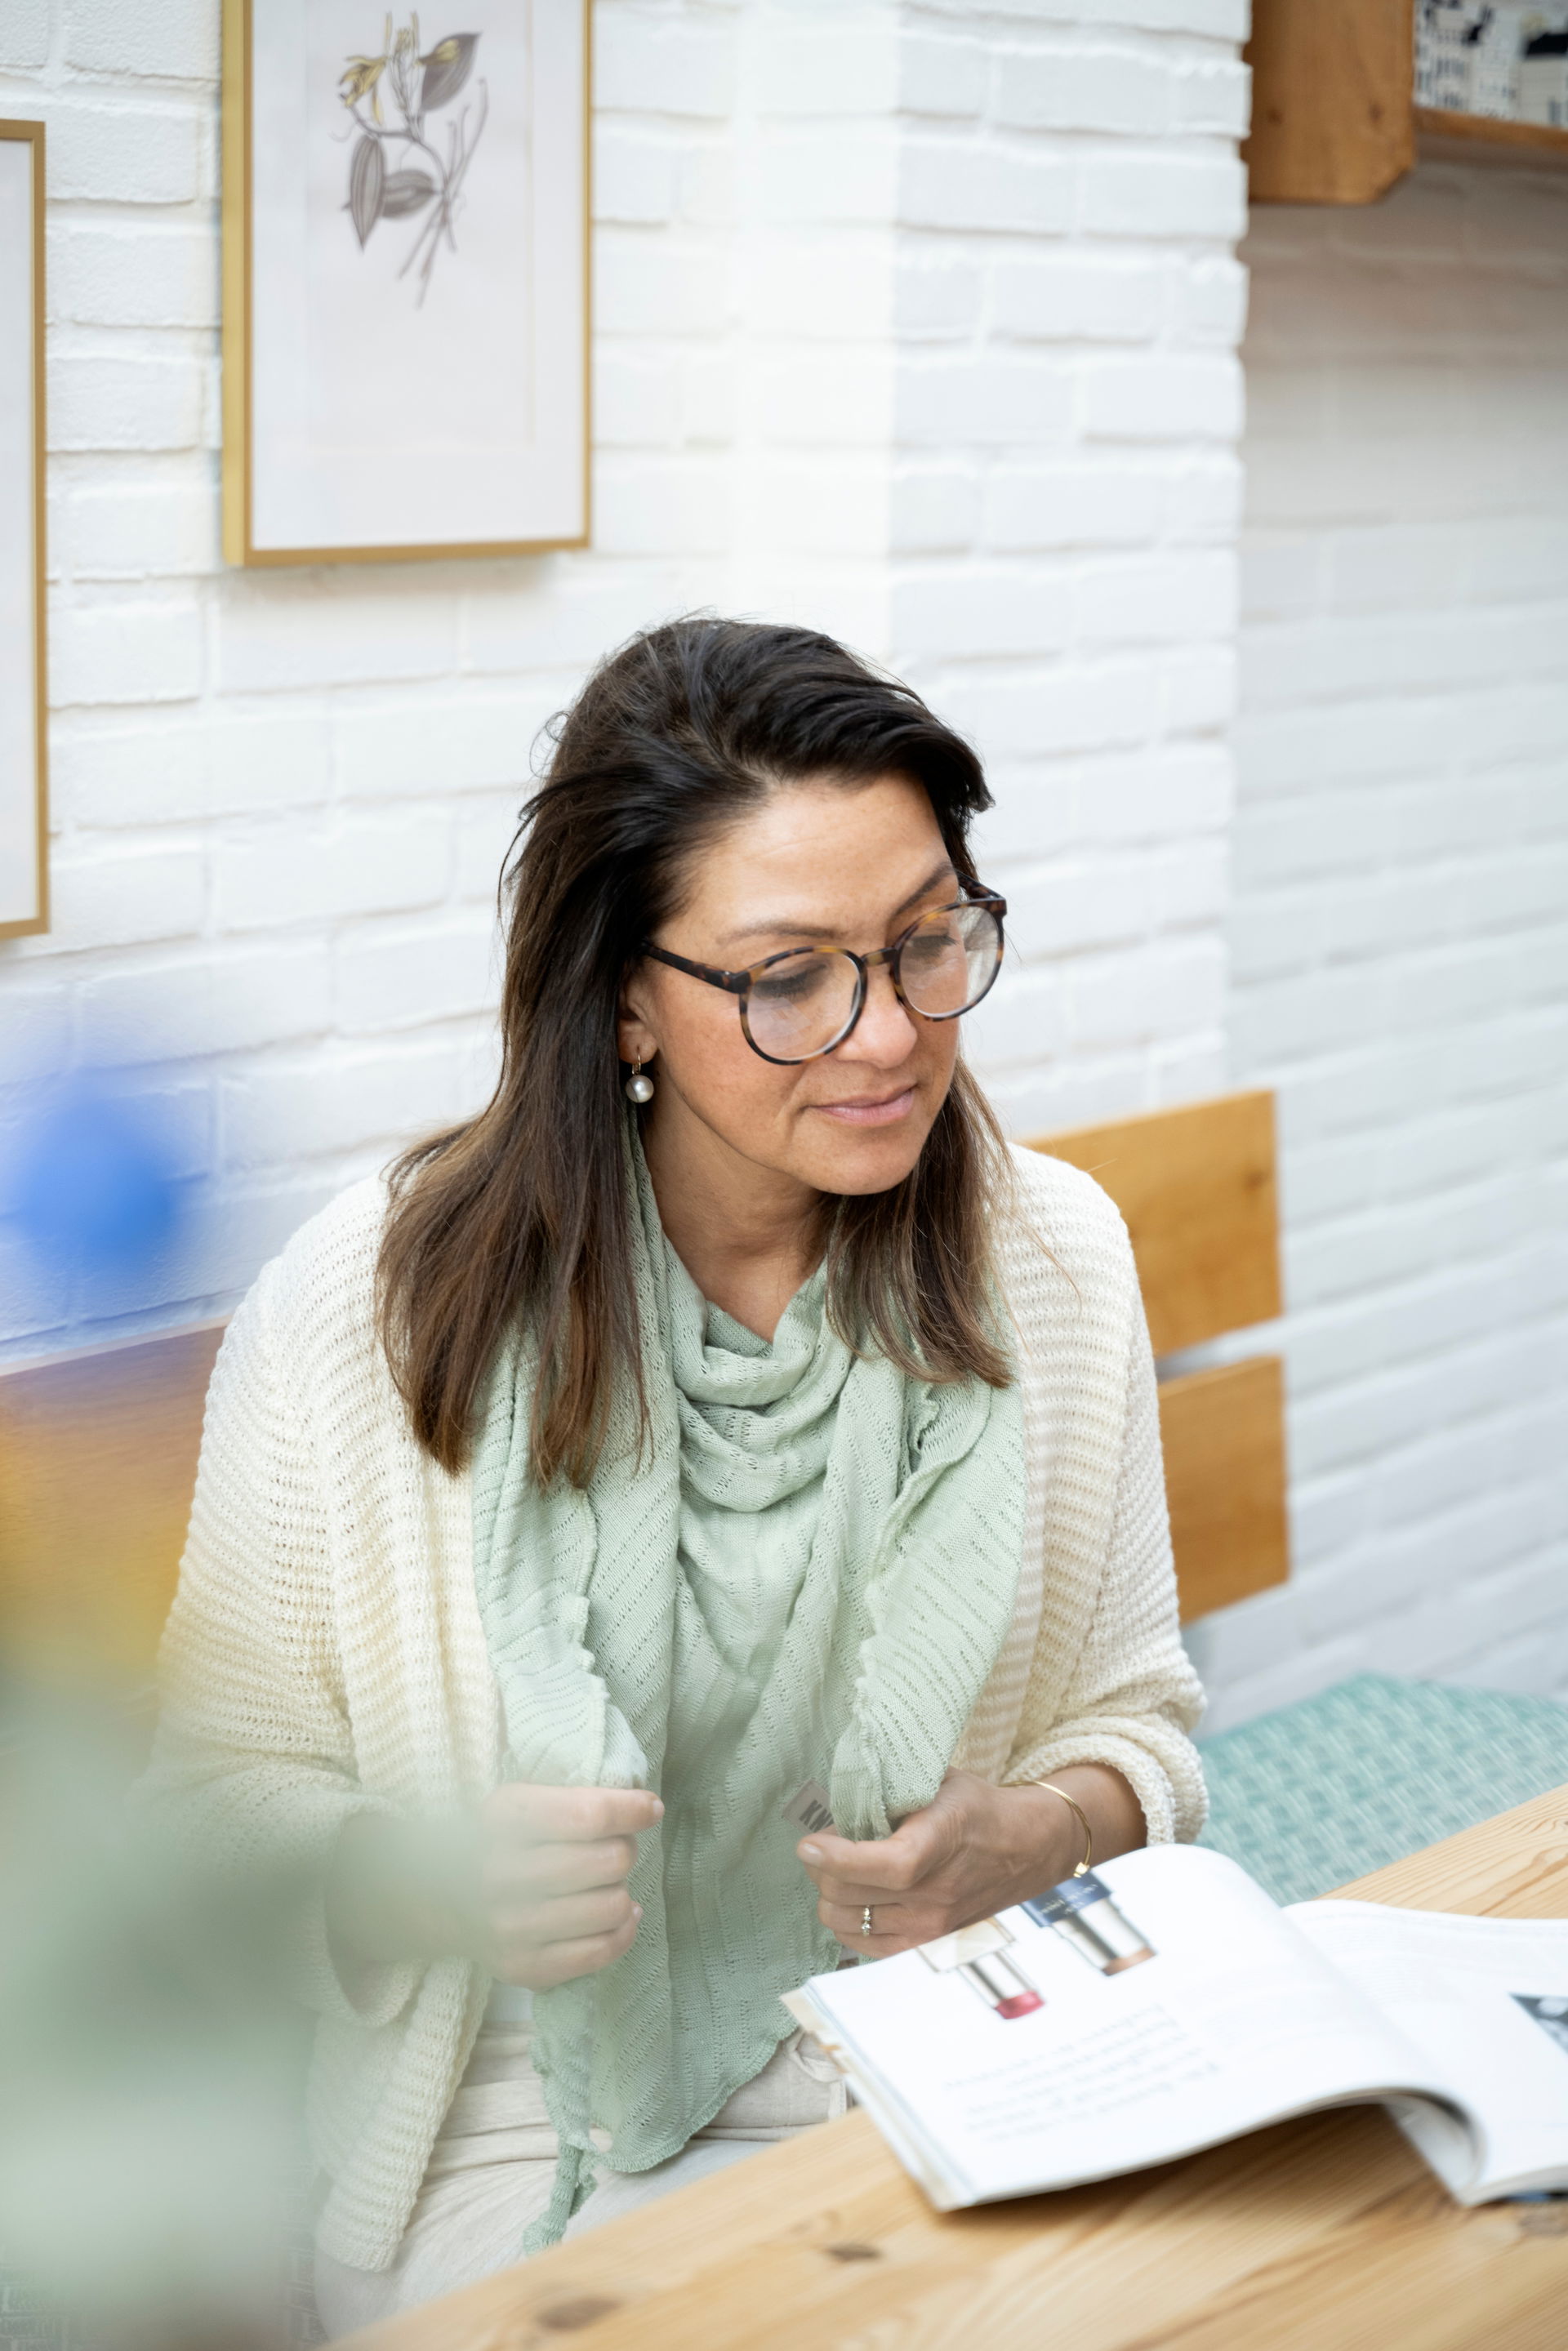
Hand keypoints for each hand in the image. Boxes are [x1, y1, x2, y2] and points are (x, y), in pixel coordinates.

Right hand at [470, 1783, 662, 1989]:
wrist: (444, 1901)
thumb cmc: (505, 1841)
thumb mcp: (525, 1800)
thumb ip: (578, 1798)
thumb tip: (648, 1809)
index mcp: (502, 1818)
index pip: (588, 1815)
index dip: (632, 1810)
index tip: (649, 1809)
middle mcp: (499, 1873)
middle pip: (610, 1861)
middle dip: (624, 1851)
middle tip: (613, 1852)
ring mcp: (509, 1927)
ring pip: (613, 1907)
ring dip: (619, 1892)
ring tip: (603, 1886)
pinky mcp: (523, 1967)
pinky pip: (602, 1951)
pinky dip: (622, 1930)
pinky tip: (614, 1916)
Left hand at [797, 1766, 1133, 1956]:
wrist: (1026, 1851)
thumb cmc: (976, 1809)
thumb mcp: (938, 1782)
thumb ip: (890, 1790)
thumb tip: (833, 1800)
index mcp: (942, 1842)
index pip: (886, 1865)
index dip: (838, 1858)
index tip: (809, 1843)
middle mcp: (937, 1894)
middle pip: (849, 1896)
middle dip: (821, 1868)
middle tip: (824, 1845)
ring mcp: (931, 1929)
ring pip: (846, 1923)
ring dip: (830, 1895)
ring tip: (841, 1870)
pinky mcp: (925, 1948)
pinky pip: (861, 1946)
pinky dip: (846, 1922)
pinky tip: (854, 1897)